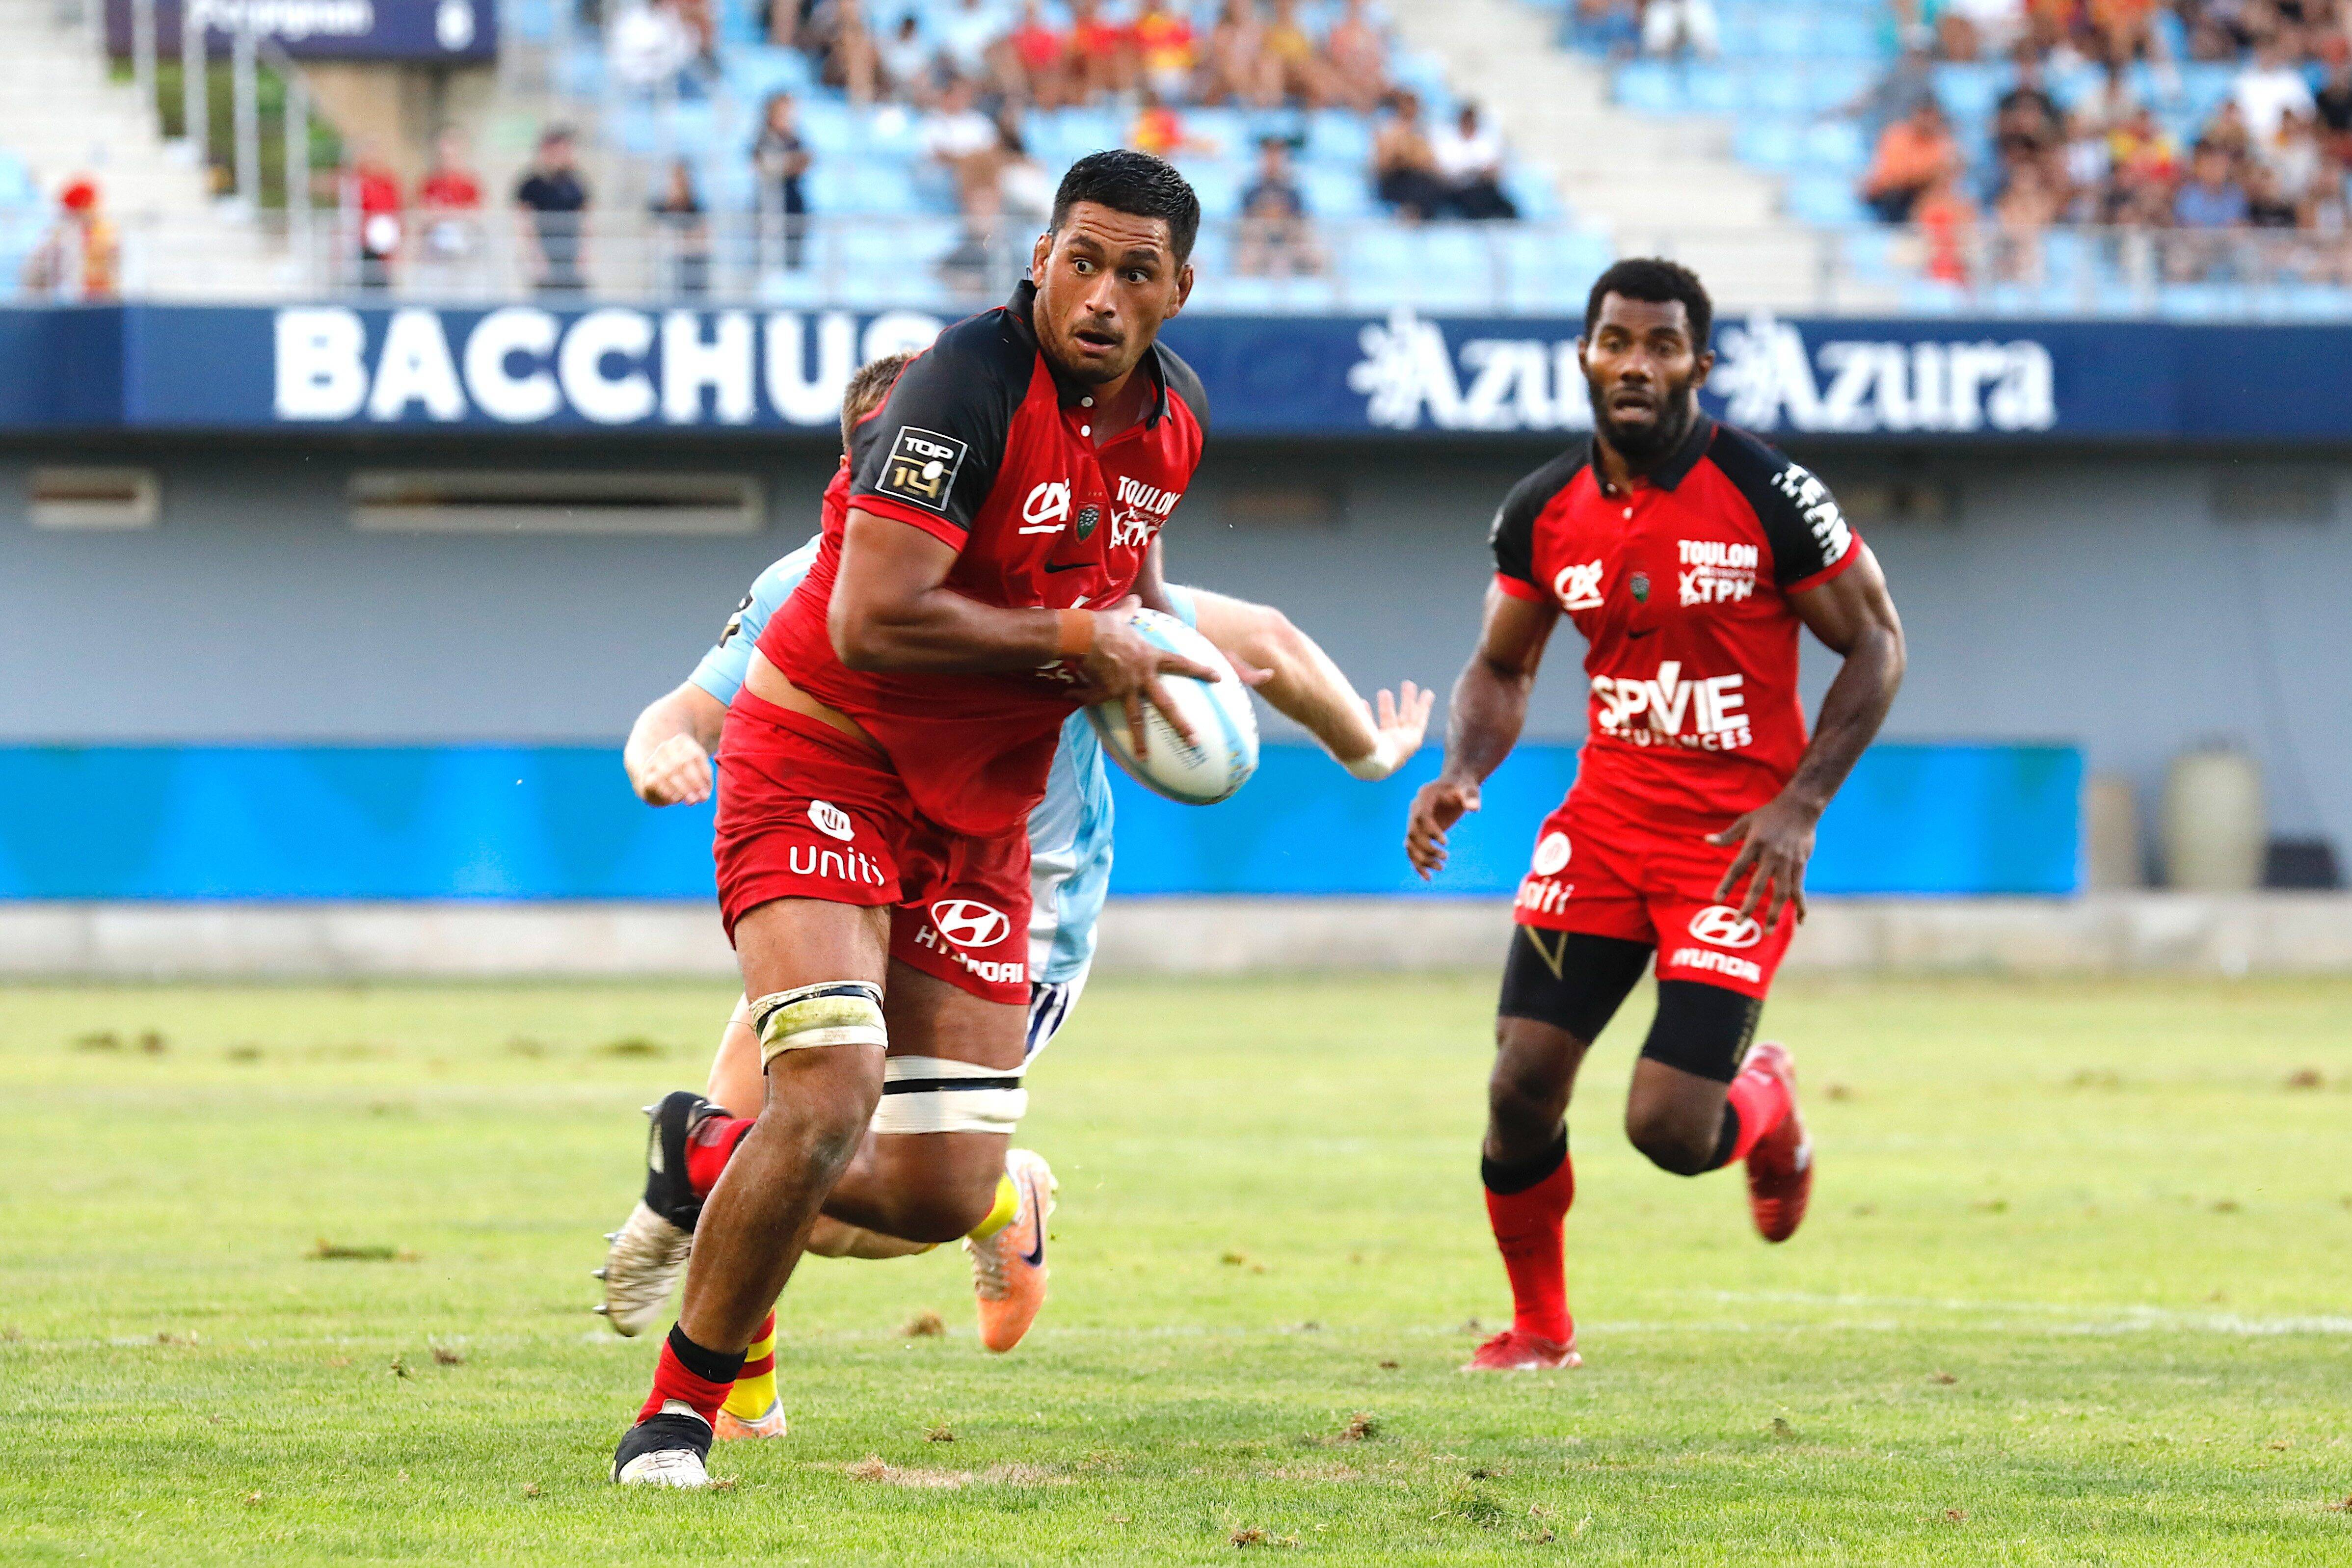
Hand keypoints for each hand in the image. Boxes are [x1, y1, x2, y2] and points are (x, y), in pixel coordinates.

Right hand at [629, 733, 713, 805]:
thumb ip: (704, 784)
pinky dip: (668, 791)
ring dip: (682, 789)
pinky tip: (675, 799)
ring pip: (669, 772)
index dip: (704, 773)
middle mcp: (667, 747)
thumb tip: (704, 796)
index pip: (696, 755)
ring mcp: (654, 759)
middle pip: (682, 763)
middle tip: (701, 798)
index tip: (708, 789)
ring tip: (691, 801)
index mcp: (682, 742)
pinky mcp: (646, 773)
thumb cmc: (683, 777)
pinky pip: (657, 782)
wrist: (656, 781)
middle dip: (694, 782)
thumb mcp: (697, 775)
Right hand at [1077, 600, 1222, 757]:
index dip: (1200, 670)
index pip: (1181, 664)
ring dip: (1141, 740)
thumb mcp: (1121, 615)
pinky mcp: (1106, 693)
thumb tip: (1135, 599)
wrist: (1085, 635)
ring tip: (1145, 757)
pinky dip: (1083, 700)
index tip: (1218, 678)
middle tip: (1195, 742)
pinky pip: (1095, 701)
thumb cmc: (1105, 623)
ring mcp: (1125, 688)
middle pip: (1166, 705)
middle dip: (1181, 725)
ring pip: (1136, 718)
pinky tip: (1072, 698)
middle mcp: (1142, 676)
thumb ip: (1130, 610)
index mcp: (1150, 658)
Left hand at [1341, 680, 1435, 780]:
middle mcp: (1386, 746)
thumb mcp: (1341, 736)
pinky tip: (1428, 694)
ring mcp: (1401, 744)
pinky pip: (1421, 720)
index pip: (1367, 728)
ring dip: (1408, 700)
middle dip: (1389, 706)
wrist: (1372, 761)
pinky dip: (1425, 706)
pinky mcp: (1414, 742)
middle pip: (1390, 721)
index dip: (1365, 715)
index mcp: (1369, 746)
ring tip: (1408, 683)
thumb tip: (1311, 720)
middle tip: (1385, 691)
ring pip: (1407, 717)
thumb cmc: (1354, 748)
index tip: (1361, 702)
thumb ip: (1333, 728)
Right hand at [1405, 774, 1479, 879]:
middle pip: (1413, 833)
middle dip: (1428, 848)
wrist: (1455, 785)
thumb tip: (1474, 808)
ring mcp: (1414, 821)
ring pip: (1410, 844)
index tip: (1446, 843)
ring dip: (1422, 859)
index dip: (1431, 831)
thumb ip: (1471, 796)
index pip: (1421, 817)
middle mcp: (1414, 808)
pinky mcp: (1419, 832)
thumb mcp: (1469, 788)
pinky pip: (1412, 850)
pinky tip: (1428, 877)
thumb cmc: (1463, 786)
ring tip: (1441, 868)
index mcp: (1424, 796)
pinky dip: (1417, 864)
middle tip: (1446, 857)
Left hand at [1706, 793, 1820, 932]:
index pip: (1737, 868)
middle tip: (1739, 923)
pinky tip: (1800, 920)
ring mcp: (1788, 862)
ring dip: (1775, 913)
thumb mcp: (1745, 821)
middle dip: (1749, 906)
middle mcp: (1771, 855)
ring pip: (1781, 893)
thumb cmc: (1769, 814)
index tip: (1716, 899)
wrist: (1800, 807)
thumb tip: (1706, 840)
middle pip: (1758, 885)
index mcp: (1754, 844)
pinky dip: (1800, 905)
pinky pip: (1799, 889)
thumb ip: (1727, 836)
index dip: (1726, 884)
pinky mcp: (1801, 866)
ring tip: (1768, 931)